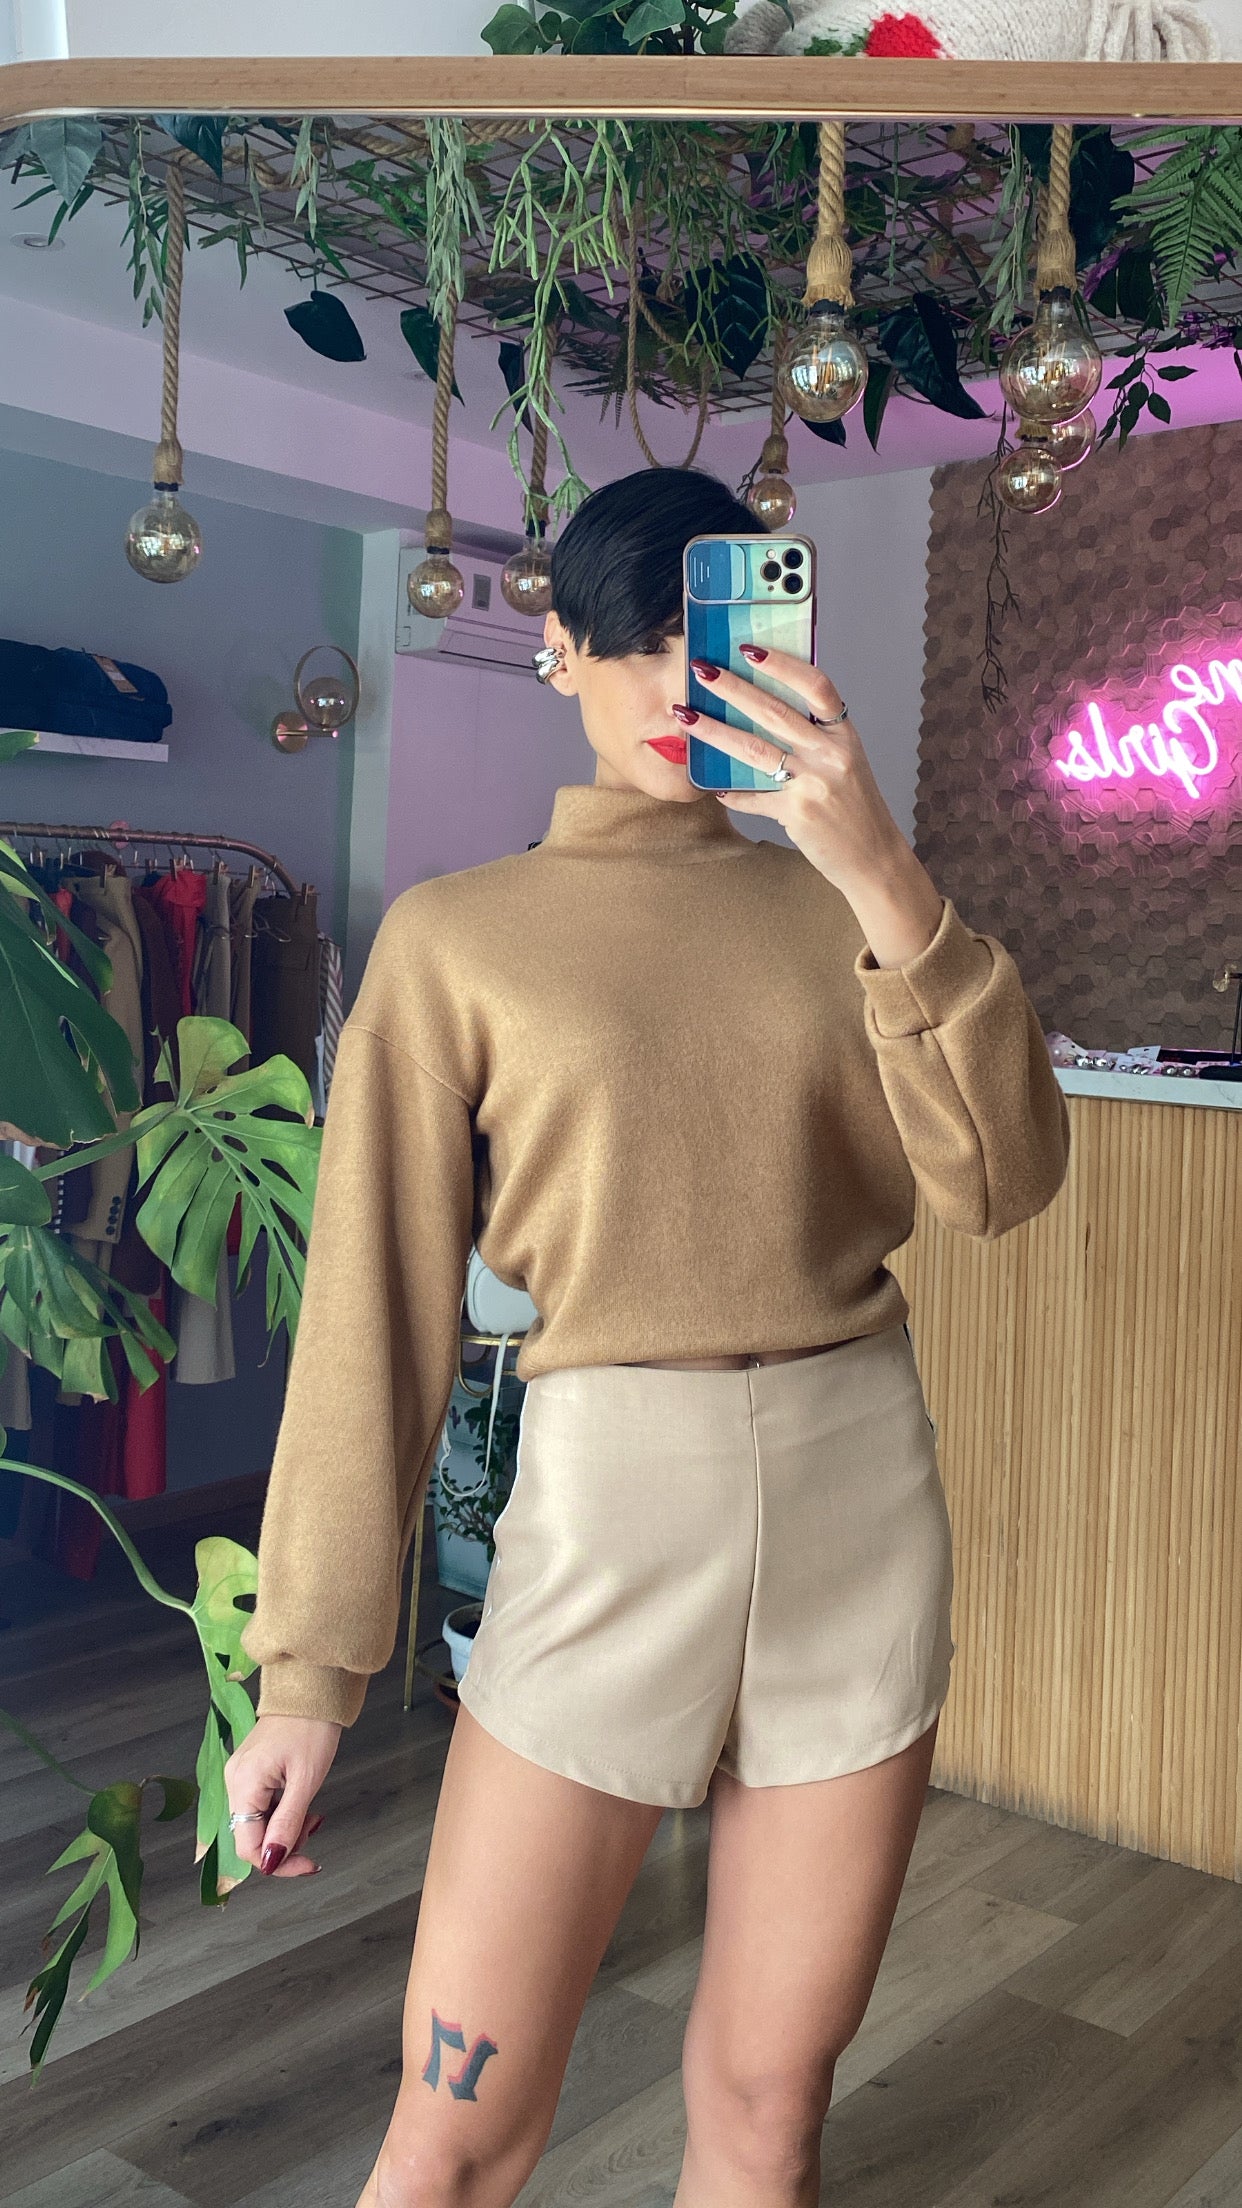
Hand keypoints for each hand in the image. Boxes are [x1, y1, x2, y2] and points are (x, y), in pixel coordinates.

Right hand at [223, 1713, 341, 1878]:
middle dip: (284, 1843)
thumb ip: (287, 1824)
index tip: (308, 1864)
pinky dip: (281, 1812)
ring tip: (312, 1814)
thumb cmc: (312, 1726)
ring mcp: (240, 1775)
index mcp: (243, 1784)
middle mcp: (234, 1781)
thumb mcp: (305, 1781)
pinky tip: (301, 1804)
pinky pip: (261, 1805)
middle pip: (251, 1836)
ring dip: (285, 1829)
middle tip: (313, 1827)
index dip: (277, 1864)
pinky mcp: (250, 1770)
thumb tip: (271, 1862)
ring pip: (257, 1823)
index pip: (248, 1847)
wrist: (312, 1688)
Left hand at [681, 646, 909, 898]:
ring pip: (754, 748)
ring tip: (687, 716)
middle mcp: (831, 754)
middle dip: (732, 688)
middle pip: (774, 711)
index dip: (782, 665)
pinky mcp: (797, 812)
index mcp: (844, 736)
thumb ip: (815, 741)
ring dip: (715, 730)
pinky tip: (714, 789)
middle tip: (700, 670)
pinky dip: (733, 794)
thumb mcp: (846, 765)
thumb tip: (767, 714)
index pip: (816, 687)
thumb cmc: (856, 810)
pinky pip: (754, 797)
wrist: (874, 858)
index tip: (749, 650)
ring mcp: (814, 782)